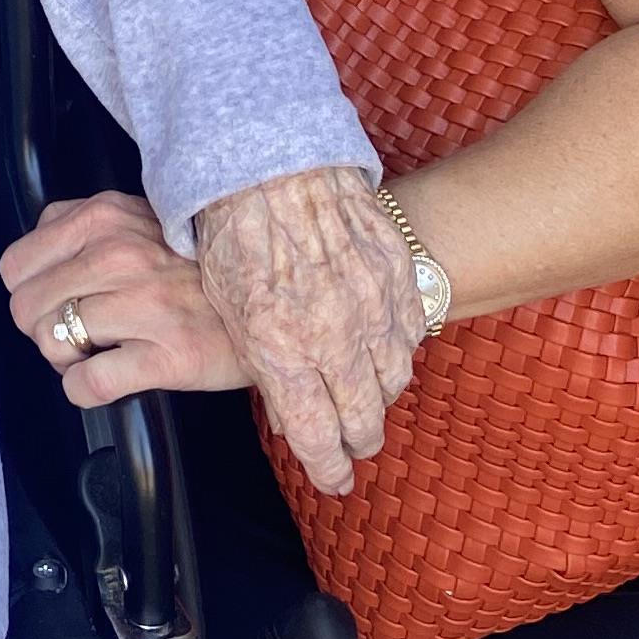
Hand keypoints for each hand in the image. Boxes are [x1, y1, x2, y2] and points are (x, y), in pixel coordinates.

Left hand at [0, 191, 251, 404]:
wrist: (269, 298)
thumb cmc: (195, 266)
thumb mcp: (137, 217)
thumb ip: (82, 228)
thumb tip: (33, 263)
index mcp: (104, 216)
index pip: (15, 265)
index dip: (29, 291)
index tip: (57, 300)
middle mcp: (118, 254)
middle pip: (26, 308)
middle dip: (44, 328)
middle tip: (78, 333)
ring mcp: (143, 305)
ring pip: (51, 343)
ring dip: (67, 359)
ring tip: (99, 352)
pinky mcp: (165, 357)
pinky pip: (87, 384)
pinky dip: (84, 389)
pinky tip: (108, 377)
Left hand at [193, 169, 423, 498]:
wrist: (268, 159)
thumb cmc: (235, 231)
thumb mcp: (229, 310)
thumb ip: (264, 364)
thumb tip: (291, 409)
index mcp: (282, 347)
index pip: (317, 436)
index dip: (329, 467)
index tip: (334, 479)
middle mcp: (333, 333)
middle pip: (363, 417)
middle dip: (357, 440)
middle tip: (353, 445)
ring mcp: (372, 303)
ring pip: (392, 379)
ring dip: (379, 395)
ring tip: (367, 399)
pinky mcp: (395, 273)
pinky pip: (409, 332)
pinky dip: (397, 350)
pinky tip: (383, 350)